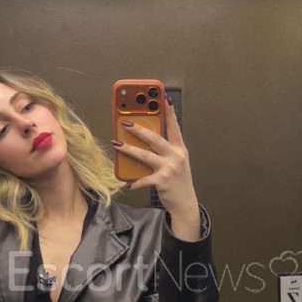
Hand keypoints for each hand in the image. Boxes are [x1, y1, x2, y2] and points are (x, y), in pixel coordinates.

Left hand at [112, 97, 199, 230]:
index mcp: (180, 149)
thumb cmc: (178, 181)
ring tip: (117, 144)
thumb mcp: (176, 162)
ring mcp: (169, 168)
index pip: (174, 126)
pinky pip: (144, 179)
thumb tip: (144, 140)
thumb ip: (164, 151)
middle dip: (139, 129)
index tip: (164, 98)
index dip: (169, 112)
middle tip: (125, 123)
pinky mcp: (162, 181)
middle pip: (155, 138)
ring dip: (129, 149)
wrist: (185, 203)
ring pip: (145, 155)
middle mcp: (176, 156)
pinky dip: (134, 182)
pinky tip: (128, 184)